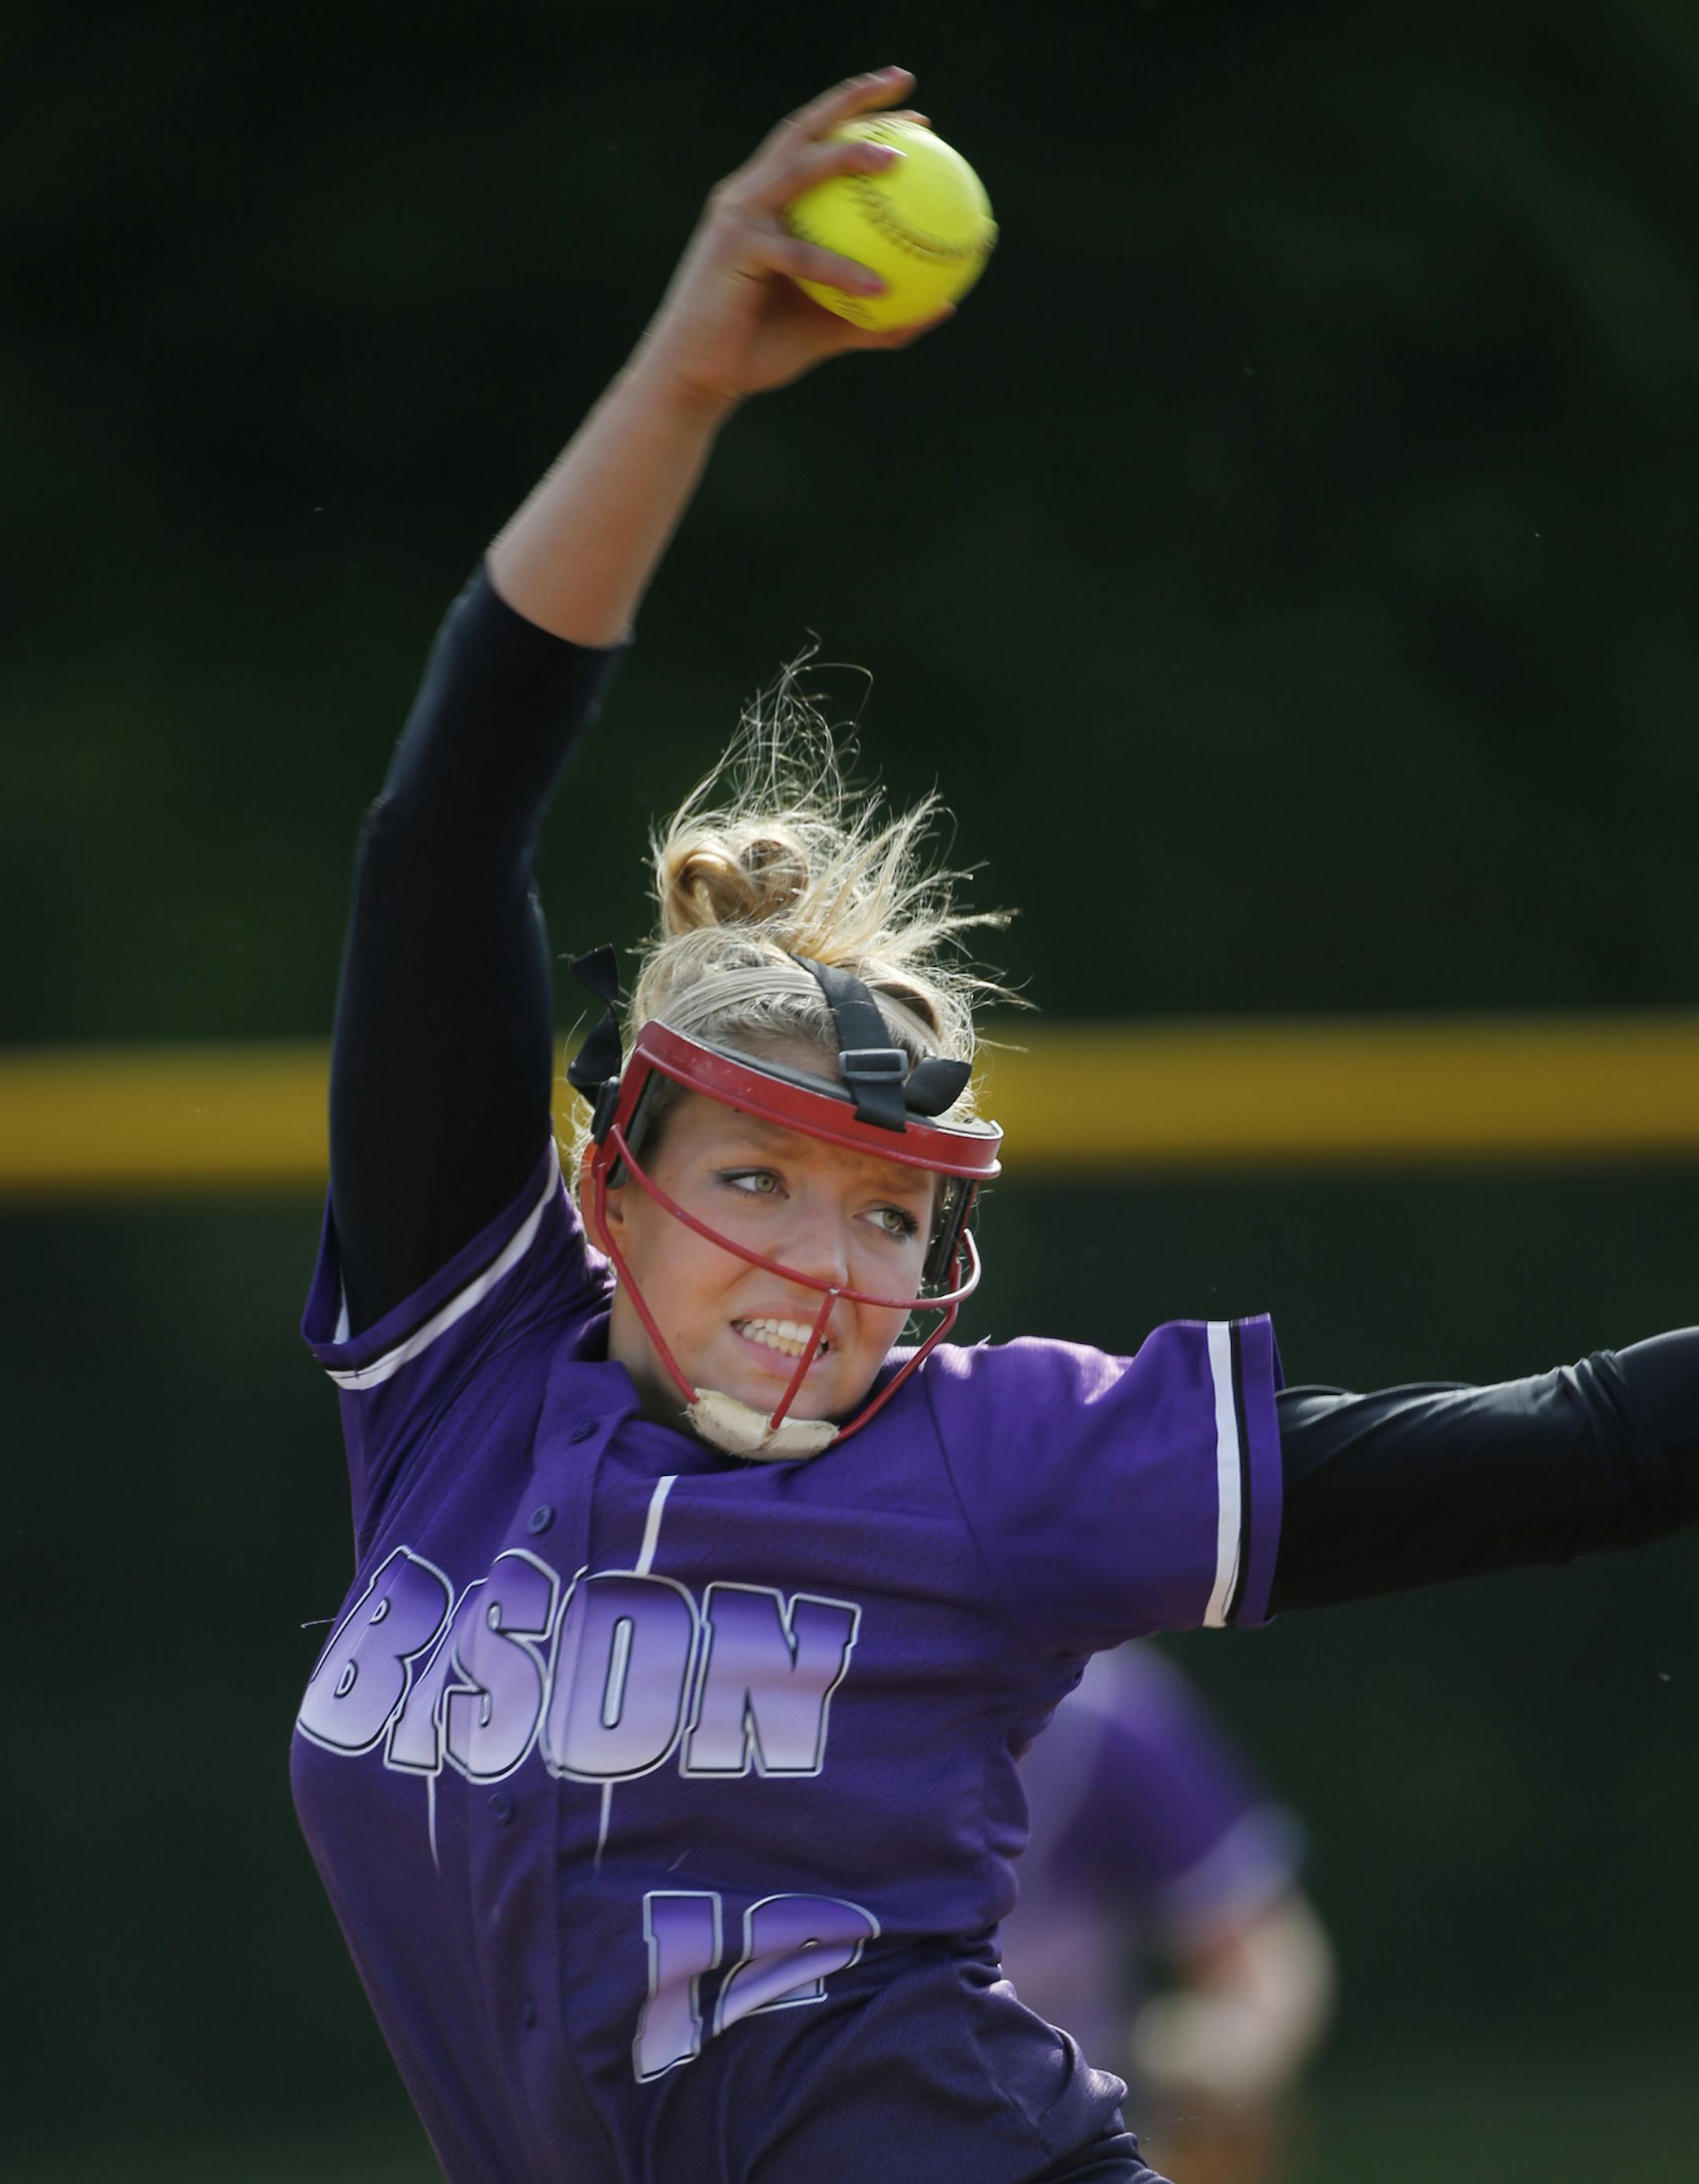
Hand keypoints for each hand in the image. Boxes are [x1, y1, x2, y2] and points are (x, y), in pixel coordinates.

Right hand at [628, 67, 954, 408]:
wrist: (698, 379)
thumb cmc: (760, 352)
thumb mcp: (831, 330)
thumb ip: (881, 316)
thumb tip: (946, 307)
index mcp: (770, 202)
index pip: (818, 144)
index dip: (864, 120)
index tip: (917, 118)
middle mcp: (751, 194)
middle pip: (805, 128)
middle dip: (854, 98)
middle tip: (905, 82)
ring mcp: (739, 215)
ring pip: (798, 168)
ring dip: (847, 155)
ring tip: (898, 160)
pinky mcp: (733, 248)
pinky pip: (799, 255)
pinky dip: (839, 269)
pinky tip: (880, 286)